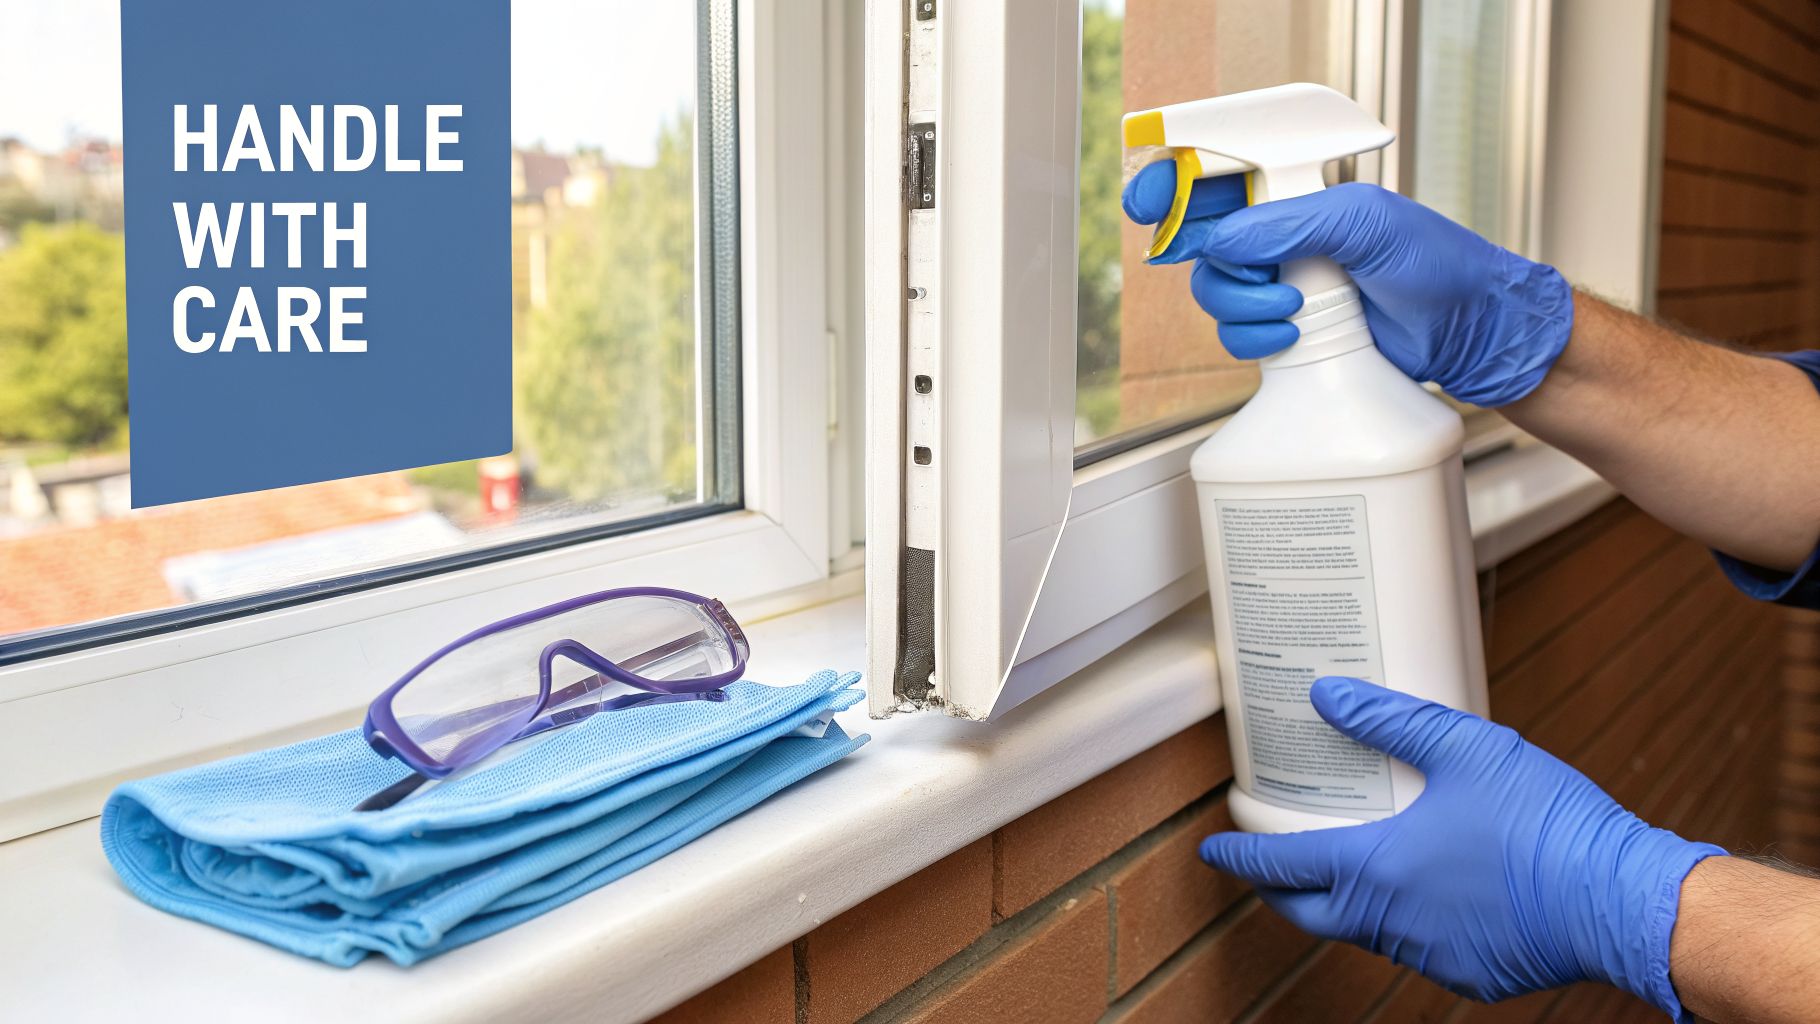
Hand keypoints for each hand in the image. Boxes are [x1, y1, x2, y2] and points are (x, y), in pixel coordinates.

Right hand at [1120, 167, 1573, 406]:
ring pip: (1215, 292)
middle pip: (1204, 242)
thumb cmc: (1438, 266)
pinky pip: (1236, 334)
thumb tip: (1224, 238)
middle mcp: (1284, 236)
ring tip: (1294, 307)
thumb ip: (1290, 224)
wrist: (1470, 333)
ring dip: (1243, 305)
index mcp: (1300, 193)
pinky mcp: (1286, 329)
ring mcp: (1282, 283)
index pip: (1219, 177)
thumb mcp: (1366, 224)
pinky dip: (1255, 337)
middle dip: (1218, 262)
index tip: (1150, 202)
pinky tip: (1294, 333)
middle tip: (1246, 272)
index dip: (1175, 186)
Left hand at [1201, 676, 1723, 1018]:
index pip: (1281, 866)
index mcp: (1377, 869)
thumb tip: (1329, 695)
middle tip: (1268, 868)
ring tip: (1352, 866)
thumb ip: (1389, 721)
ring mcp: (1430, 955)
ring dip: (1346, 904)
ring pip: (1364, 932)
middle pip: (1308, 913)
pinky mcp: (1470, 975)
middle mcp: (1392, 922)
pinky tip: (1426, 895)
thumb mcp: (1464, 748)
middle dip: (1279, 893)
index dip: (1240, 858)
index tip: (1214, 852)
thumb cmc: (1547, 824)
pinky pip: (1417, 950)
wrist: (1622, 898)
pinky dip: (1405, 924)